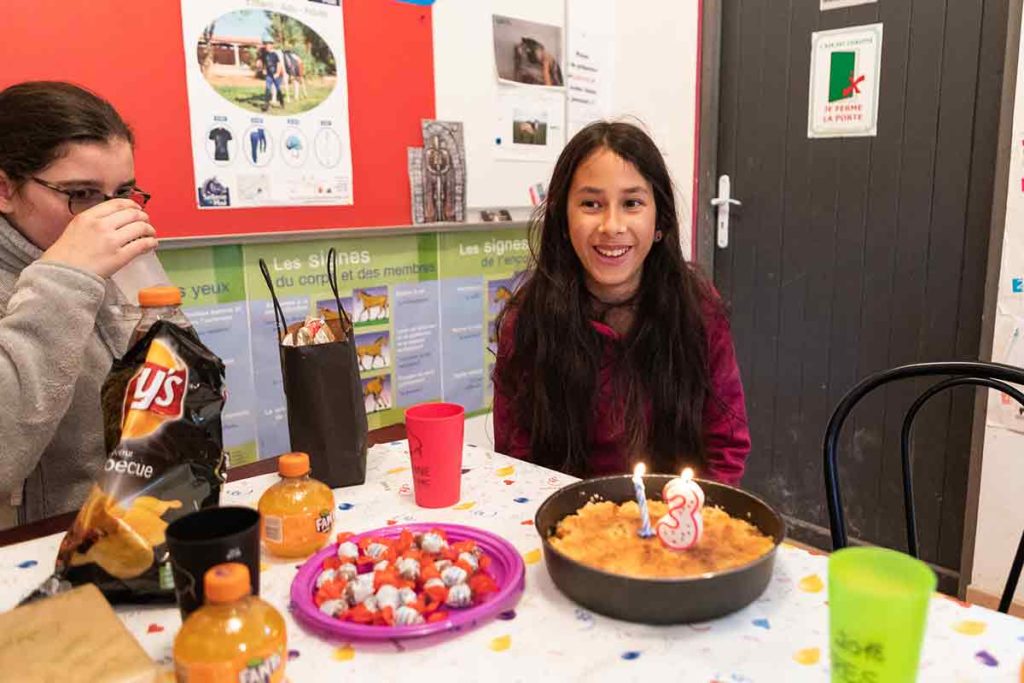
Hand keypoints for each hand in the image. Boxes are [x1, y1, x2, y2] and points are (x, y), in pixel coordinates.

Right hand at [40, 199, 157, 277]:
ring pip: (140, 228)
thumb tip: (114, 219)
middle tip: (146, 222)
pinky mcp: (120, 256)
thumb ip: (93, 221)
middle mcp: (101, 225)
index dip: (131, 205)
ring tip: (151, 233)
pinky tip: (151, 244)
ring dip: (149, 229)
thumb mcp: (75, 228)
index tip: (137, 208)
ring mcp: (112, 241)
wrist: (62, 274)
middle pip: (132, 214)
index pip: (117, 204)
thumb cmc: (66, 255)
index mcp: (89, 217)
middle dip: (143, 217)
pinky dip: (151, 242)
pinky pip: (142, 245)